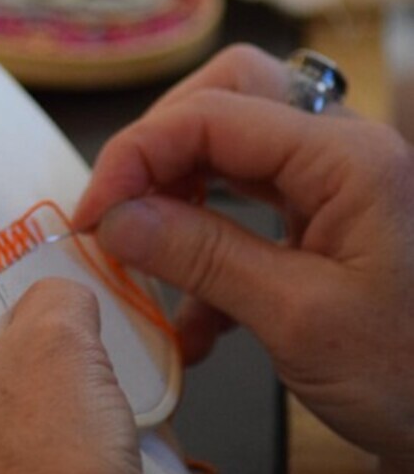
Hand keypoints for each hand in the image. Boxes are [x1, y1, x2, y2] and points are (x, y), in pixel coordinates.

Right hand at [74, 45, 413, 473]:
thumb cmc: (410, 375)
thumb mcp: (298, 320)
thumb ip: (203, 257)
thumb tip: (114, 219)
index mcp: (346, 158)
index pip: (214, 114)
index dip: (137, 154)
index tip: (91, 215)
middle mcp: (342, 148)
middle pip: (228, 98)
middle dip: (162, 149)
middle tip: (122, 210)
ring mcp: (336, 180)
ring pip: (235, 144)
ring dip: (180, 194)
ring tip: (149, 257)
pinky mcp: (327, 216)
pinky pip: (250, 198)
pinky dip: (209, 238)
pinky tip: (195, 313)